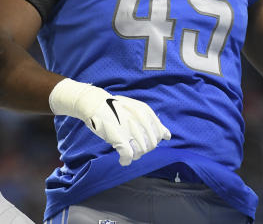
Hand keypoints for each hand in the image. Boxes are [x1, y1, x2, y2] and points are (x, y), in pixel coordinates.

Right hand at [49, 78, 170, 165]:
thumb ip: (153, 122)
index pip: (159, 135)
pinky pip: (128, 156)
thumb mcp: (136, 109)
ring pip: (141, 152)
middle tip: (132, 146)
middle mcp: (140, 120)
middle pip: (151, 145)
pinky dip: (126, 160)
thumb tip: (168, 136)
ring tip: (126, 151)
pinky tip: (123, 160)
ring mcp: (130, 129)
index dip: (151, 141)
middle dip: (143, 149)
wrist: (94, 103)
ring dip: (134, 155)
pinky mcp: (120, 138)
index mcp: (146, 112)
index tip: (141, 140)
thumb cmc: (114, 107)